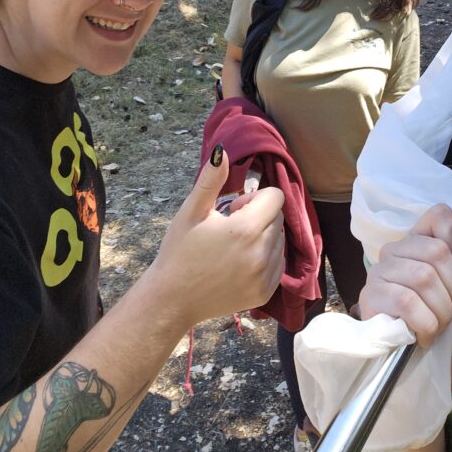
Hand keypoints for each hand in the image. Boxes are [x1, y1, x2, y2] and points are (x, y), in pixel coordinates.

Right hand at [150, 150, 284, 327]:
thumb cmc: (179, 251)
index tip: (233, 209)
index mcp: (246, 229)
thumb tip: (223, 151)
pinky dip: (266, 258)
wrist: (171, 300)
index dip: (255, 198)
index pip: (276, 197)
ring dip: (263, 237)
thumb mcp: (191, 211)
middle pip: (278, 218)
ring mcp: (265, 276)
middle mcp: (261, 253)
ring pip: (280, 241)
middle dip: (259, 216)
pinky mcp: (264, 293)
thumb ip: (211, 180)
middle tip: (230, 227)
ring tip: (233, 246)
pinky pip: (279, 265)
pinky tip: (239, 263)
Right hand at [359, 204, 451, 373]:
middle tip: (449, 310)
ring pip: (423, 276)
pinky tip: (421, 335)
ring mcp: (380, 271)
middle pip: (437, 250)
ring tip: (436, 326)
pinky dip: (425, 325)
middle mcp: (398, 249)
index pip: (439, 214)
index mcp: (424, 241)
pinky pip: (406, 300)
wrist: (439, 370)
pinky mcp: (371, 297)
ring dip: (441, 312)